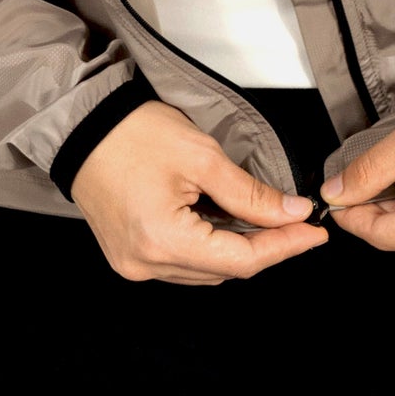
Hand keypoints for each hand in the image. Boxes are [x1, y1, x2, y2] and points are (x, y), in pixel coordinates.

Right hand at [70, 100, 330, 284]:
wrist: (80, 125)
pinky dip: (208, 244)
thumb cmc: (132, 132)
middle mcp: (146, 264)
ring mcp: (134, 264)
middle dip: (264, 245)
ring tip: (259, 215)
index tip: (314, 232)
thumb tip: (291, 212)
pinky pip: (182, 261)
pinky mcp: (129, 255)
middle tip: (296, 219)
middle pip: (225, 269)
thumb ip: (250, 193)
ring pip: (205, 269)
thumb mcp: (201, 156)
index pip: (241, 260)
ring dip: (236, 246)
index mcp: (163, 241)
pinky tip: (222, 219)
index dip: (284, 247)